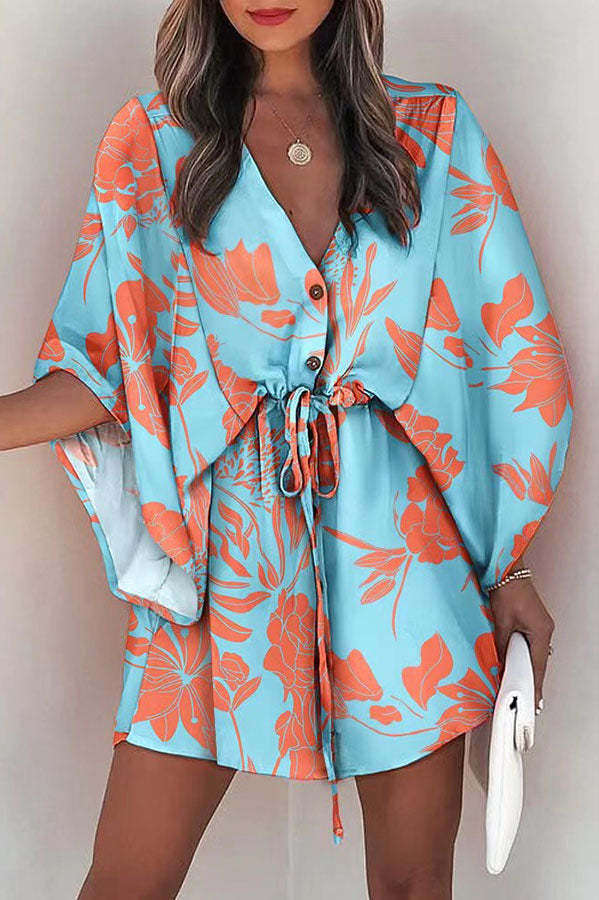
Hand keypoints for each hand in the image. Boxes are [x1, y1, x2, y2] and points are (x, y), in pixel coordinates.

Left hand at [488, 576, 553, 709]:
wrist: (506, 571)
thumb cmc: (505, 592)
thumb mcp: (501, 623)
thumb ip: (502, 646)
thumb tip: (501, 665)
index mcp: (540, 632)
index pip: (538, 667)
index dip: (535, 686)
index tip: (534, 702)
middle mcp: (545, 630)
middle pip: (539, 662)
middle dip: (533, 679)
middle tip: (528, 698)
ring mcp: (541, 625)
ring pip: (536, 653)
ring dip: (529, 667)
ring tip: (522, 684)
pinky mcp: (534, 621)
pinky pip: (533, 644)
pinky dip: (526, 655)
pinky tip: (518, 662)